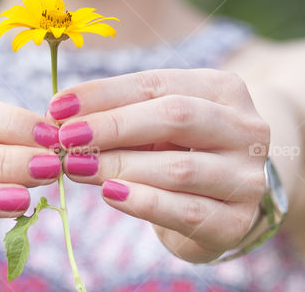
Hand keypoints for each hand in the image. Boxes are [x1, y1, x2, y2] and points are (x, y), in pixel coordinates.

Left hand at [46, 69, 270, 262]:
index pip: (157, 83)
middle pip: (175, 117)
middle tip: (64, 138)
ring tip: (76, 167)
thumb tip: (60, 114)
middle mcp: (247, 128)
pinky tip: (110, 194)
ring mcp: (247, 177)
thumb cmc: (179, 150)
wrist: (221, 206)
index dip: (104, 94)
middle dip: (112, 126)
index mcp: (224, 89)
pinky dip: (143, 202)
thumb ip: (119, 114)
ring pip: (179, 167)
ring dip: (119, 166)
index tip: (57, 106)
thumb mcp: (155, 124)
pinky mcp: (237, 222)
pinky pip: (186, 210)